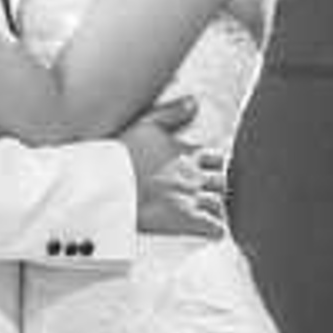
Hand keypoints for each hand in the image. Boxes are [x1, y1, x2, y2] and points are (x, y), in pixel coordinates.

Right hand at [120, 95, 228, 240]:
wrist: (109, 183)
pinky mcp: (186, 219)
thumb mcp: (146, 123)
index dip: (218, 164)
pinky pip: (214, 226)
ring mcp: (191, 197)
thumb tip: (195, 101)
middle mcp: (193, 174)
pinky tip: (215, 231)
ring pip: (220, 203)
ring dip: (218, 207)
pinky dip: (217, 229)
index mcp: (186, 152)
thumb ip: (172, 112)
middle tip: (212, 193)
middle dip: (219, 187)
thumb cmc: (123, 153)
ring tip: (212, 212)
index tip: (213, 170)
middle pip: (222, 181)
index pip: (218, 158)